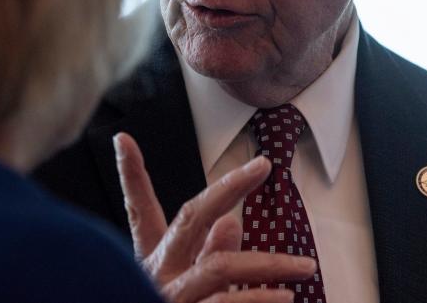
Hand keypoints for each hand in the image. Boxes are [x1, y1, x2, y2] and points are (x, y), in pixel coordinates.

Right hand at [114, 133, 315, 302]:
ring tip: (303, 267)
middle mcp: (157, 275)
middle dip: (227, 187)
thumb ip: (208, 255)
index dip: (129, 173)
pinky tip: (283, 299)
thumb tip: (232, 223)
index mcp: (153, 262)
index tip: (123, 139)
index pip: (139, 209)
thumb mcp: (182, 287)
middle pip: (192, 219)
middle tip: (261, 166)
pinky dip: (257, 301)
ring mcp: (171, 298)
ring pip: (218, 268)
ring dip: (265, 263)